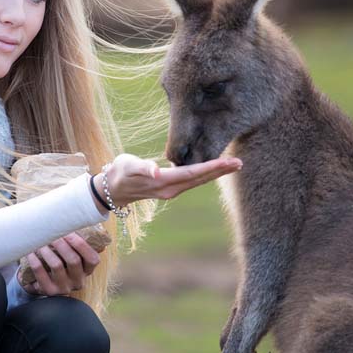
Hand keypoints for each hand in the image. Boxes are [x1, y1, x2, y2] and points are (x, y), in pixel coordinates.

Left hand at [21, 232, 101, 295]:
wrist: (42, 285)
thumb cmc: (59, 263)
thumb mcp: (70, 258)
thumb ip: (74, 244)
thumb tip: (71, 220)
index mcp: (86, 271)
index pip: (93, 259)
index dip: (82, 245)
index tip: (69, 232)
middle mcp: (78, 281)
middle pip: (74, 260)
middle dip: (62, 244)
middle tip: (51, 233)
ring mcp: (64, 288)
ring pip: (56, 265)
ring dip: (47, 250)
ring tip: (39, 241)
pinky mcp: (49, 291)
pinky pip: (40, 273)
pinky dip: (34, 260)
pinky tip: (29, 252)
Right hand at [97, 153, 241, 208]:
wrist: (112, 188)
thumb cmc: (119, 172)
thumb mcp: (127, 166)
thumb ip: (142, 167)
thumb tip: (156, 169)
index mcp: (163, 182)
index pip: (193, 173)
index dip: (211, 167)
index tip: (228, 162)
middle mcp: (171, 189)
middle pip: (200, 179)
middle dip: (220, 171)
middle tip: (239, 162)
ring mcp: (171, 191)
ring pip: (198, 181)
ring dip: (216, 173)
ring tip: (232, 165)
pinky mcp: (170, 188)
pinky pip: (192, 181)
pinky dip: (205, 174)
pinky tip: (214, 169)